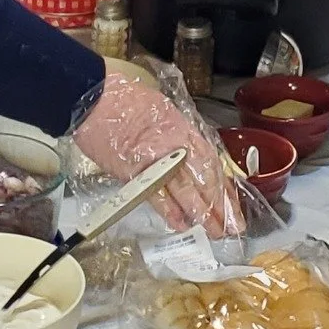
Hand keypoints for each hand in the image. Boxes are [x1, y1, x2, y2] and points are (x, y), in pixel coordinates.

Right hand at [74, 75, 239, 238]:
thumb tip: (186, 154)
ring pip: (185, 189)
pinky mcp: (134, 171)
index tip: (232, 201)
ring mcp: (156, 158)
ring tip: (213, 231)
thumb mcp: (162, 109)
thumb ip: (176, 133)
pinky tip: (180, 224)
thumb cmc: (124, 98)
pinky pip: (156, 195)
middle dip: (219, 204)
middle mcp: (175, 143)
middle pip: (203, 178)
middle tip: (232, 226)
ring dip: (200, 213)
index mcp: (183, 127)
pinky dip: (169, 210)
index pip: (210, 160)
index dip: (223, 183)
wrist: (95, 98)